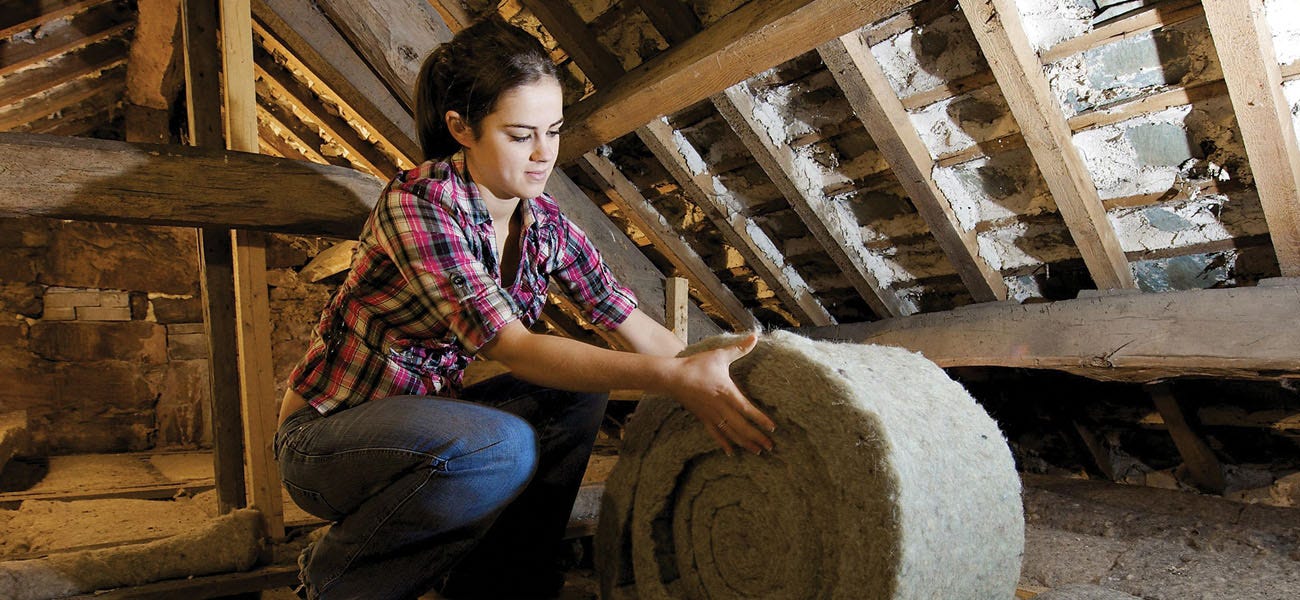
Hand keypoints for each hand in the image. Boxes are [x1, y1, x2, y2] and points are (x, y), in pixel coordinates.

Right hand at [668, 333, 775, 455]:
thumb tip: (755, 336)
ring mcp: (711, 415)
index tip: (772, 429)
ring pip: (730, 433)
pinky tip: (731, 452)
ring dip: (744, 443)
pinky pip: (715, 434)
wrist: (672, 377)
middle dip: (756, 438)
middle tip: (770, 447)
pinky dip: (724, 443)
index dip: (760, 420)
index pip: (747, 409)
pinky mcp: (703, 418)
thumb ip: (739, 348)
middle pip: (741, 426)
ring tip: (757, 452)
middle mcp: (720, 407)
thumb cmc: (696, 365)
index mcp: (726, 392)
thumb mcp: (719, 355)